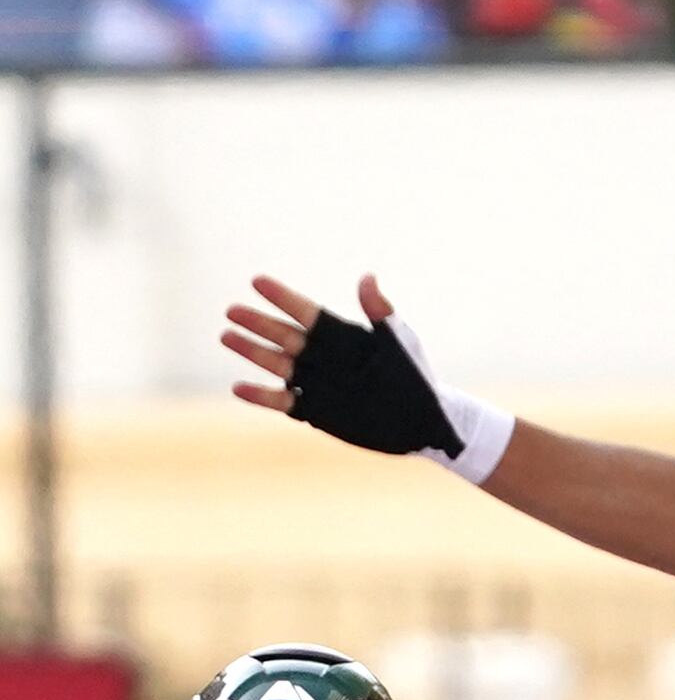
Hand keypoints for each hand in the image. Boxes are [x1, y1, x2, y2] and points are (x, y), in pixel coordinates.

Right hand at [221, 273, 509, 478]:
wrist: (422, 422)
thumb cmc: (416, 378)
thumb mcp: (399, 345)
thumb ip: (381, 314)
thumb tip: (367, 277)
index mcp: (342, 335)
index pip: (306, 312)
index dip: (282, 297)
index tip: (257, 281)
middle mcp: (323, 356)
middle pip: (284, 335)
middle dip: (258, 323)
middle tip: (232, 310)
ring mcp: (315, 382)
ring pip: (277, 364)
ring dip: (252, 351)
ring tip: (226, 336)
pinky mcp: (313, 409)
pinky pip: (281, 402)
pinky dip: (261, 396)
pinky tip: (239, 387)